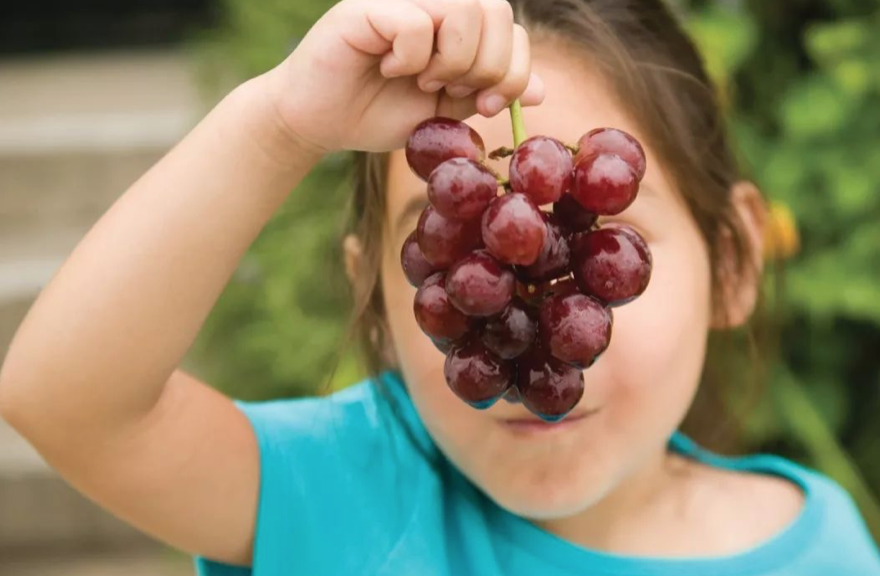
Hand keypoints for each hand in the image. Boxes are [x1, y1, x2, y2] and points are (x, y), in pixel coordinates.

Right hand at [264, 0, 544, 154]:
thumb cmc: (379, 112)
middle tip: (452, 91)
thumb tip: (542, 90)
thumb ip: (489, 93)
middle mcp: (432, 1)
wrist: (322, 123)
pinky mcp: (368, 8)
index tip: (489, 103)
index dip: (515, 70)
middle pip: (495, 9)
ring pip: (463, 8)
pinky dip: (411, 58)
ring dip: (452, 60)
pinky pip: (415, 22)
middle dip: (486, 65)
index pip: (513, 26)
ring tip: (421, 79)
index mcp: (456, 23)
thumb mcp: (447, 111)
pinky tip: (390, 68)